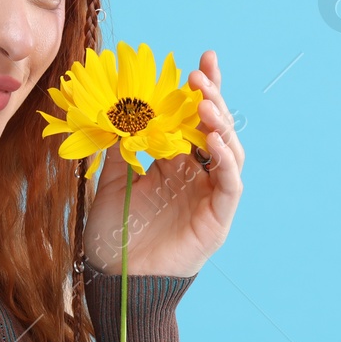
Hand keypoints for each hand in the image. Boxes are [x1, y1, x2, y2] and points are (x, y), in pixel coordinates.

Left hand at [82, 49, 244, 277]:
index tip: (200, 60)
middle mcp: (195, 177)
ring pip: (228, 150)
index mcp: (172, 166)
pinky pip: (229, 183)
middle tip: (199, 74)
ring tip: (204, 102)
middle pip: (214, 128)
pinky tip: (214, 140)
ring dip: (219, 124)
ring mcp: (208, 196)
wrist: (116, 281)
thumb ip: (120, 149)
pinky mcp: (217, 217)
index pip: (191, 121)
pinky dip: (225, 159)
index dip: (200, 91)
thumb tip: (119, 111)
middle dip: (211, 98)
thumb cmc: (114, 239)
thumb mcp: (111, 184)